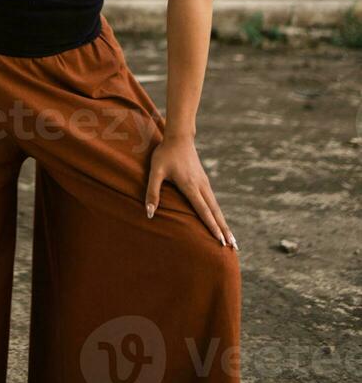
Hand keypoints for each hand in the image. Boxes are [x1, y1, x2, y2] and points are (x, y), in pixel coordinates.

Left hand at [144, 135, 238, 249]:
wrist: (179, 136)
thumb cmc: (165, 153)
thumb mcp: (155, 171)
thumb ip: (152, 192)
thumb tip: (149, 213)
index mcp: (190, 186)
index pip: (203, 210)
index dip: (211, 227)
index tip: (221, 241)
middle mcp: (201, 186)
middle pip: (215, 212)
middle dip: (224, 230)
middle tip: (234, 247)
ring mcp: (204, 183)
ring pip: (216, 207)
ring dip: (224, 223)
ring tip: (231, 239)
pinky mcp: (204, 180)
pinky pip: (213, 201)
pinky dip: (218, 214)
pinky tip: (219, 220)